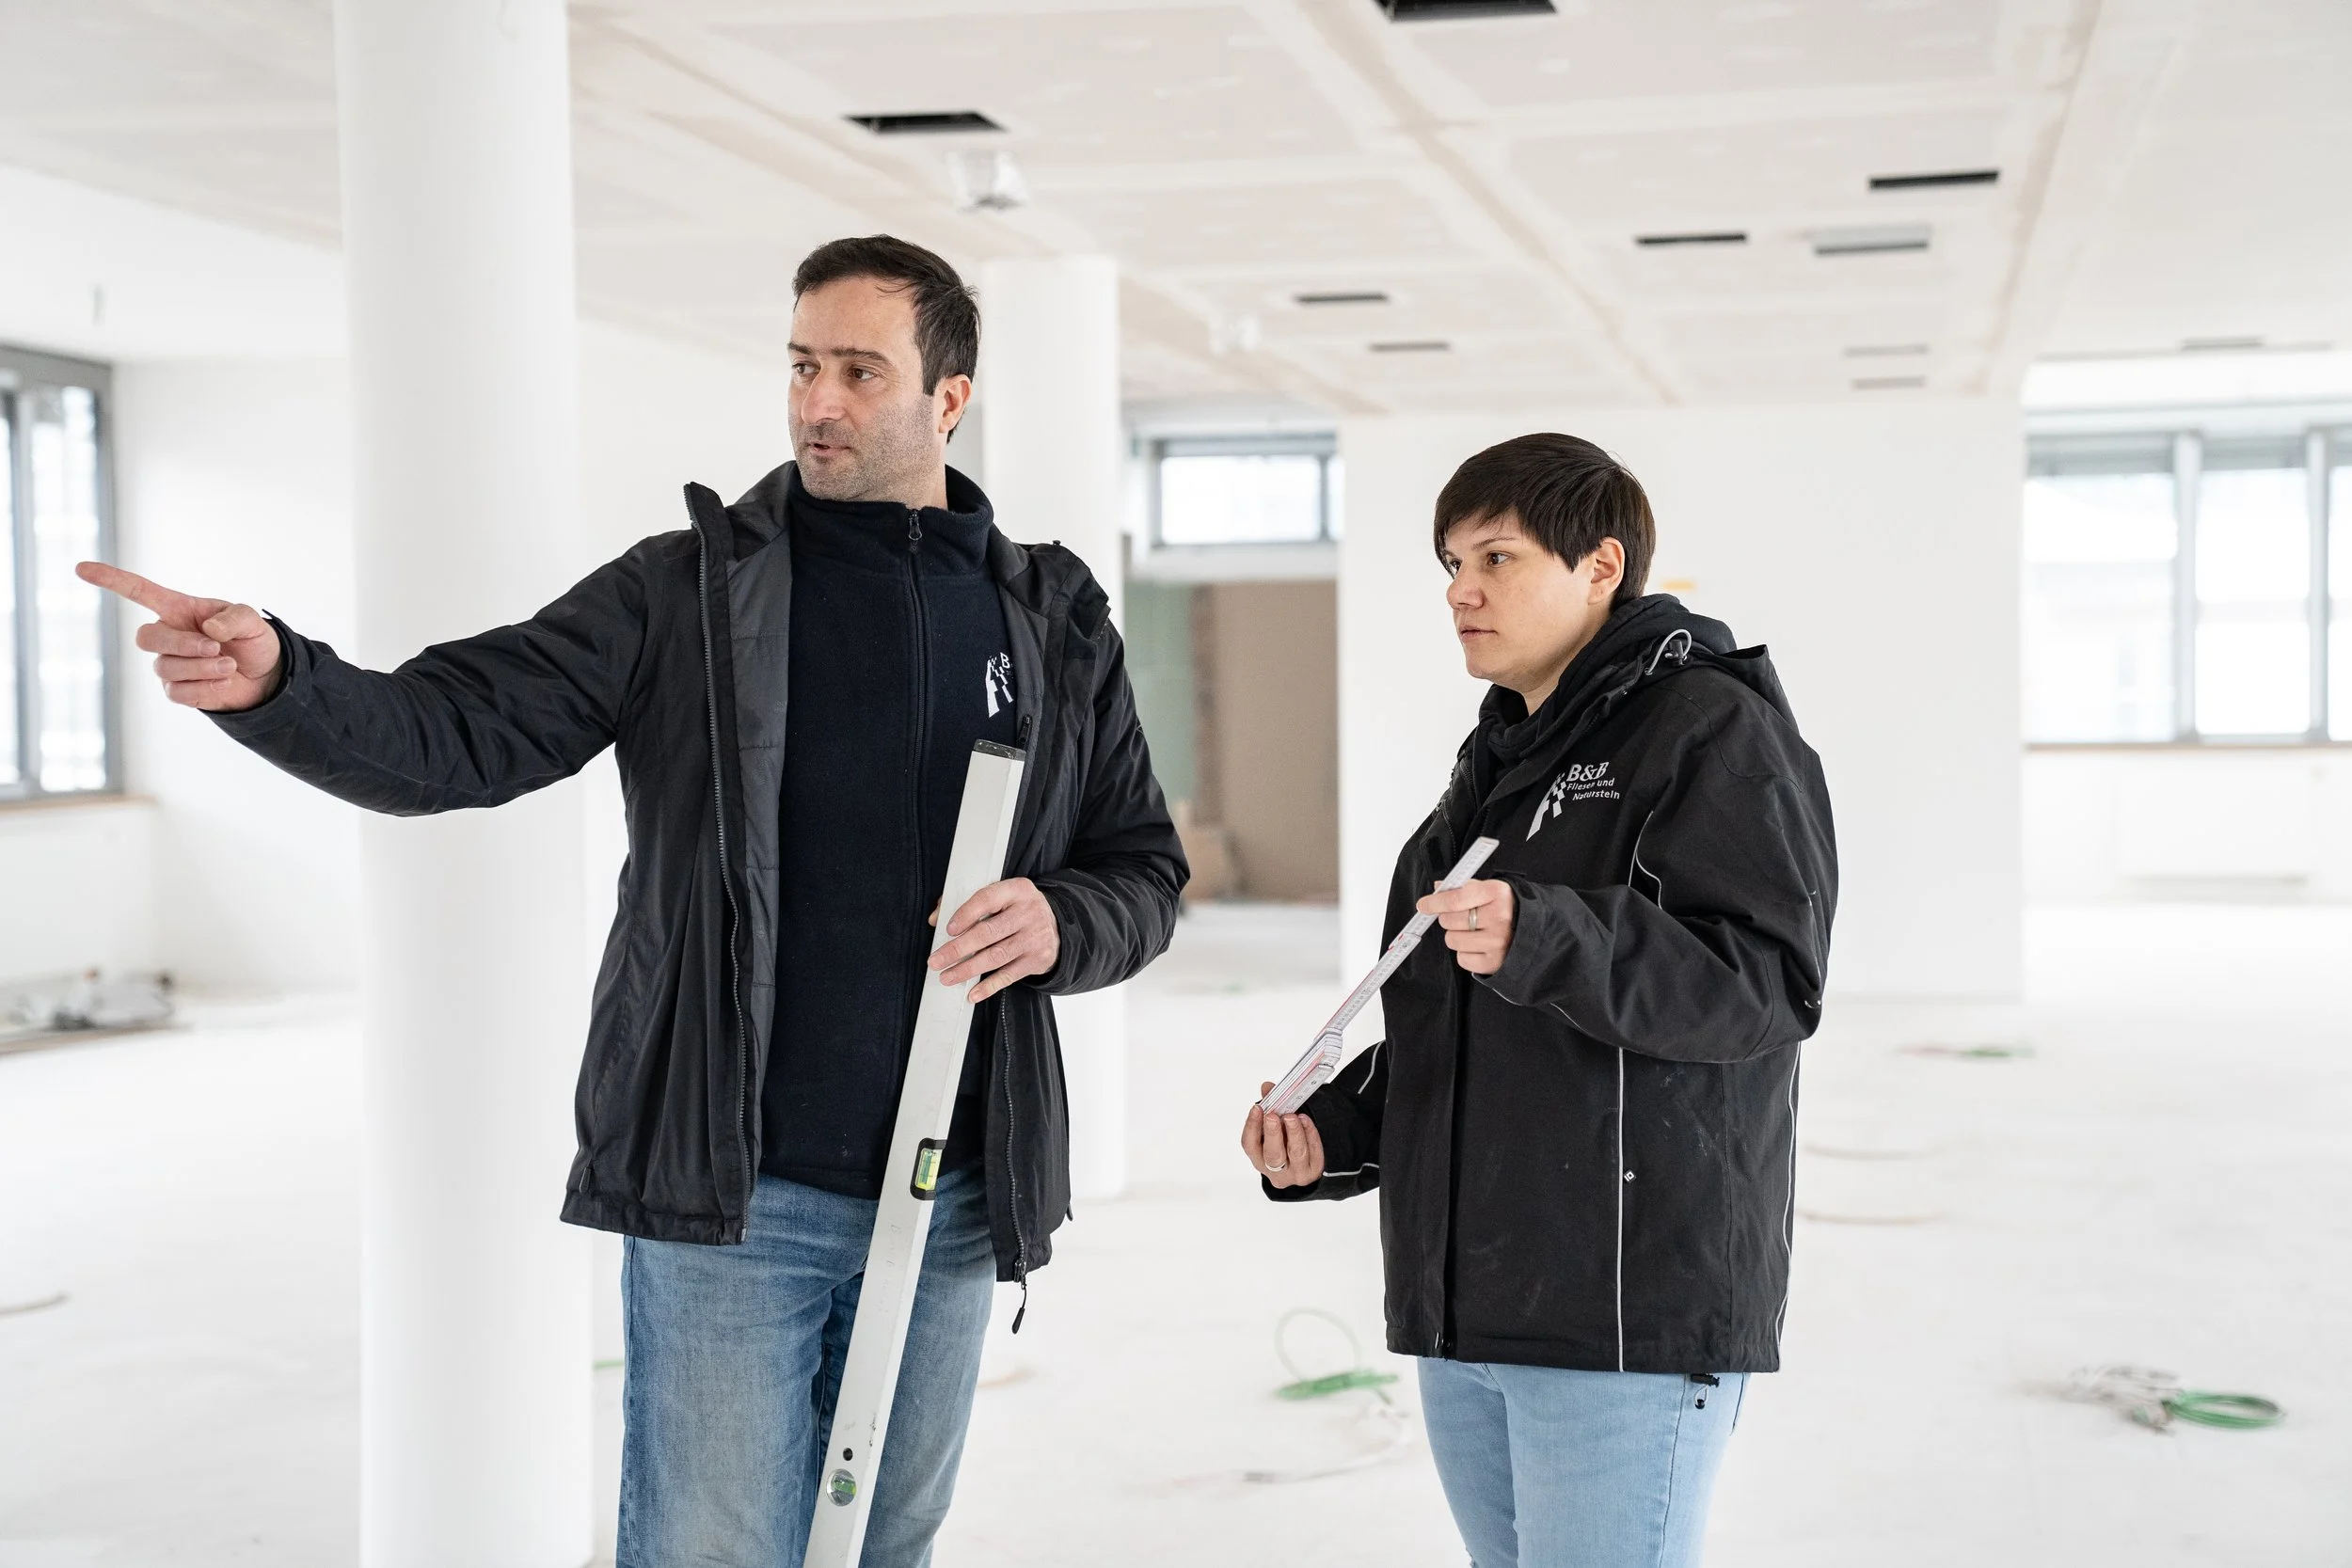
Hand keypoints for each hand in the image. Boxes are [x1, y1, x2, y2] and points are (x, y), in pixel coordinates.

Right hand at [77, 562, 282, 712]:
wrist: (264, 676)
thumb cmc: (251, 640)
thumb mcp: (252, 621)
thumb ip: (235, 618)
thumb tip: (209, 629)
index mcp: (179, 609)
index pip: (138, 592)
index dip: (111, 580)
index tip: (81, 568)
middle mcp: (168, 635)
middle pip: (146, 637)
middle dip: (182, 644)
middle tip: (216, 648)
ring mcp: (169, 663)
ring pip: (164, 667)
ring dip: (201, 668)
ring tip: (229, 666)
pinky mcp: (177, 690)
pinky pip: (177, 692)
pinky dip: (205, 688)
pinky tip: (224, 682)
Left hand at [925, 877, 1059, 1003]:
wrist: (1055, 926)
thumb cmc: (1016, 910)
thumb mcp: (1001, 897)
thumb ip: (967, 903)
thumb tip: (936, 919)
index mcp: (1017, 890)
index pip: (987, 899)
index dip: (965, 914)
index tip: (947, 929)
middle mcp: (1029, 912)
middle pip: (988, 932)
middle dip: (958, 949)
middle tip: (936, 961)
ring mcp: (1035, 937)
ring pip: (996, 956)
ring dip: (967, 969)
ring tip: (946, 977)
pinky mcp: (1038, 959)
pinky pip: (1009, 975)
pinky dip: (989, 986)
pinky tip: (972, 993)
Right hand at [1241, 1081, 1324, 1188]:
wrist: (1304, 1170)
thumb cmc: (1285, 1144)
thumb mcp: (1274, 1128)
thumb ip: (1271, 1106)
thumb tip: (1267, 1086)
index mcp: (1258, 1158)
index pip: (1250, 1144)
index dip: (1252, 1126)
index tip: (1257, 1108)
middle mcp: (1274, 1169)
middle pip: (1272, 1154)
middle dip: (1272, 1133)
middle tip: (1273, 1115)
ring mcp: (1295, 1172)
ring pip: (1295, 1153)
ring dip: (1294, 1132)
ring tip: (1293, 1116)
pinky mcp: (1313, 1171)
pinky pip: (1313, 1151)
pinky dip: (1310, 1134)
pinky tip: (1305, 1121)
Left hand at [1418, 877, 1514, 975]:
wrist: (1533, 931)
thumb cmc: (1506, 908)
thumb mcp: (1491, 890)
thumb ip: (1464, 887)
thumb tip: (1438, 888)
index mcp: (1496, 894)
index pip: (1455, 899)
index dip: (1435, 902)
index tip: (1424, 905)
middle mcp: (1499, 918)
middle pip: (1449, 920)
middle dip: (1449, 919)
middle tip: (1462, 918)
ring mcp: (1497, 942)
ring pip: (1452, 940)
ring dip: (1457, 936)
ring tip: (1473, 932)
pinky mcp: (1494, 962)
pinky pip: (1462, 959)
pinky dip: (1466, 953)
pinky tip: (1479, 946)